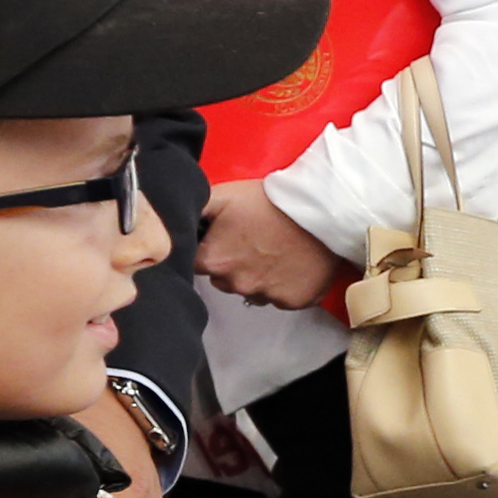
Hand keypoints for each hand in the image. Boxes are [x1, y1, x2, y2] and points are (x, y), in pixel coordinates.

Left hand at [195, 179, 346, 309]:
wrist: (321, 211)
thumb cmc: (271, 201)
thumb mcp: (224, 195)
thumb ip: (194, 211)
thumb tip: (176, 222)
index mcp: (214, 261)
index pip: (198, 265)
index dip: (210, 250)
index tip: (225, 238)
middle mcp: (237, 285)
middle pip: (224, 280)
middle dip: (233, 264)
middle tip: (253, 240)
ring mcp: (267, 296)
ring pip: (253, 290)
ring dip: (259, 276)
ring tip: (275, 251)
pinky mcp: (293, 302)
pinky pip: (281, 297)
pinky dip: (284, 284)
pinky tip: (291, 263)